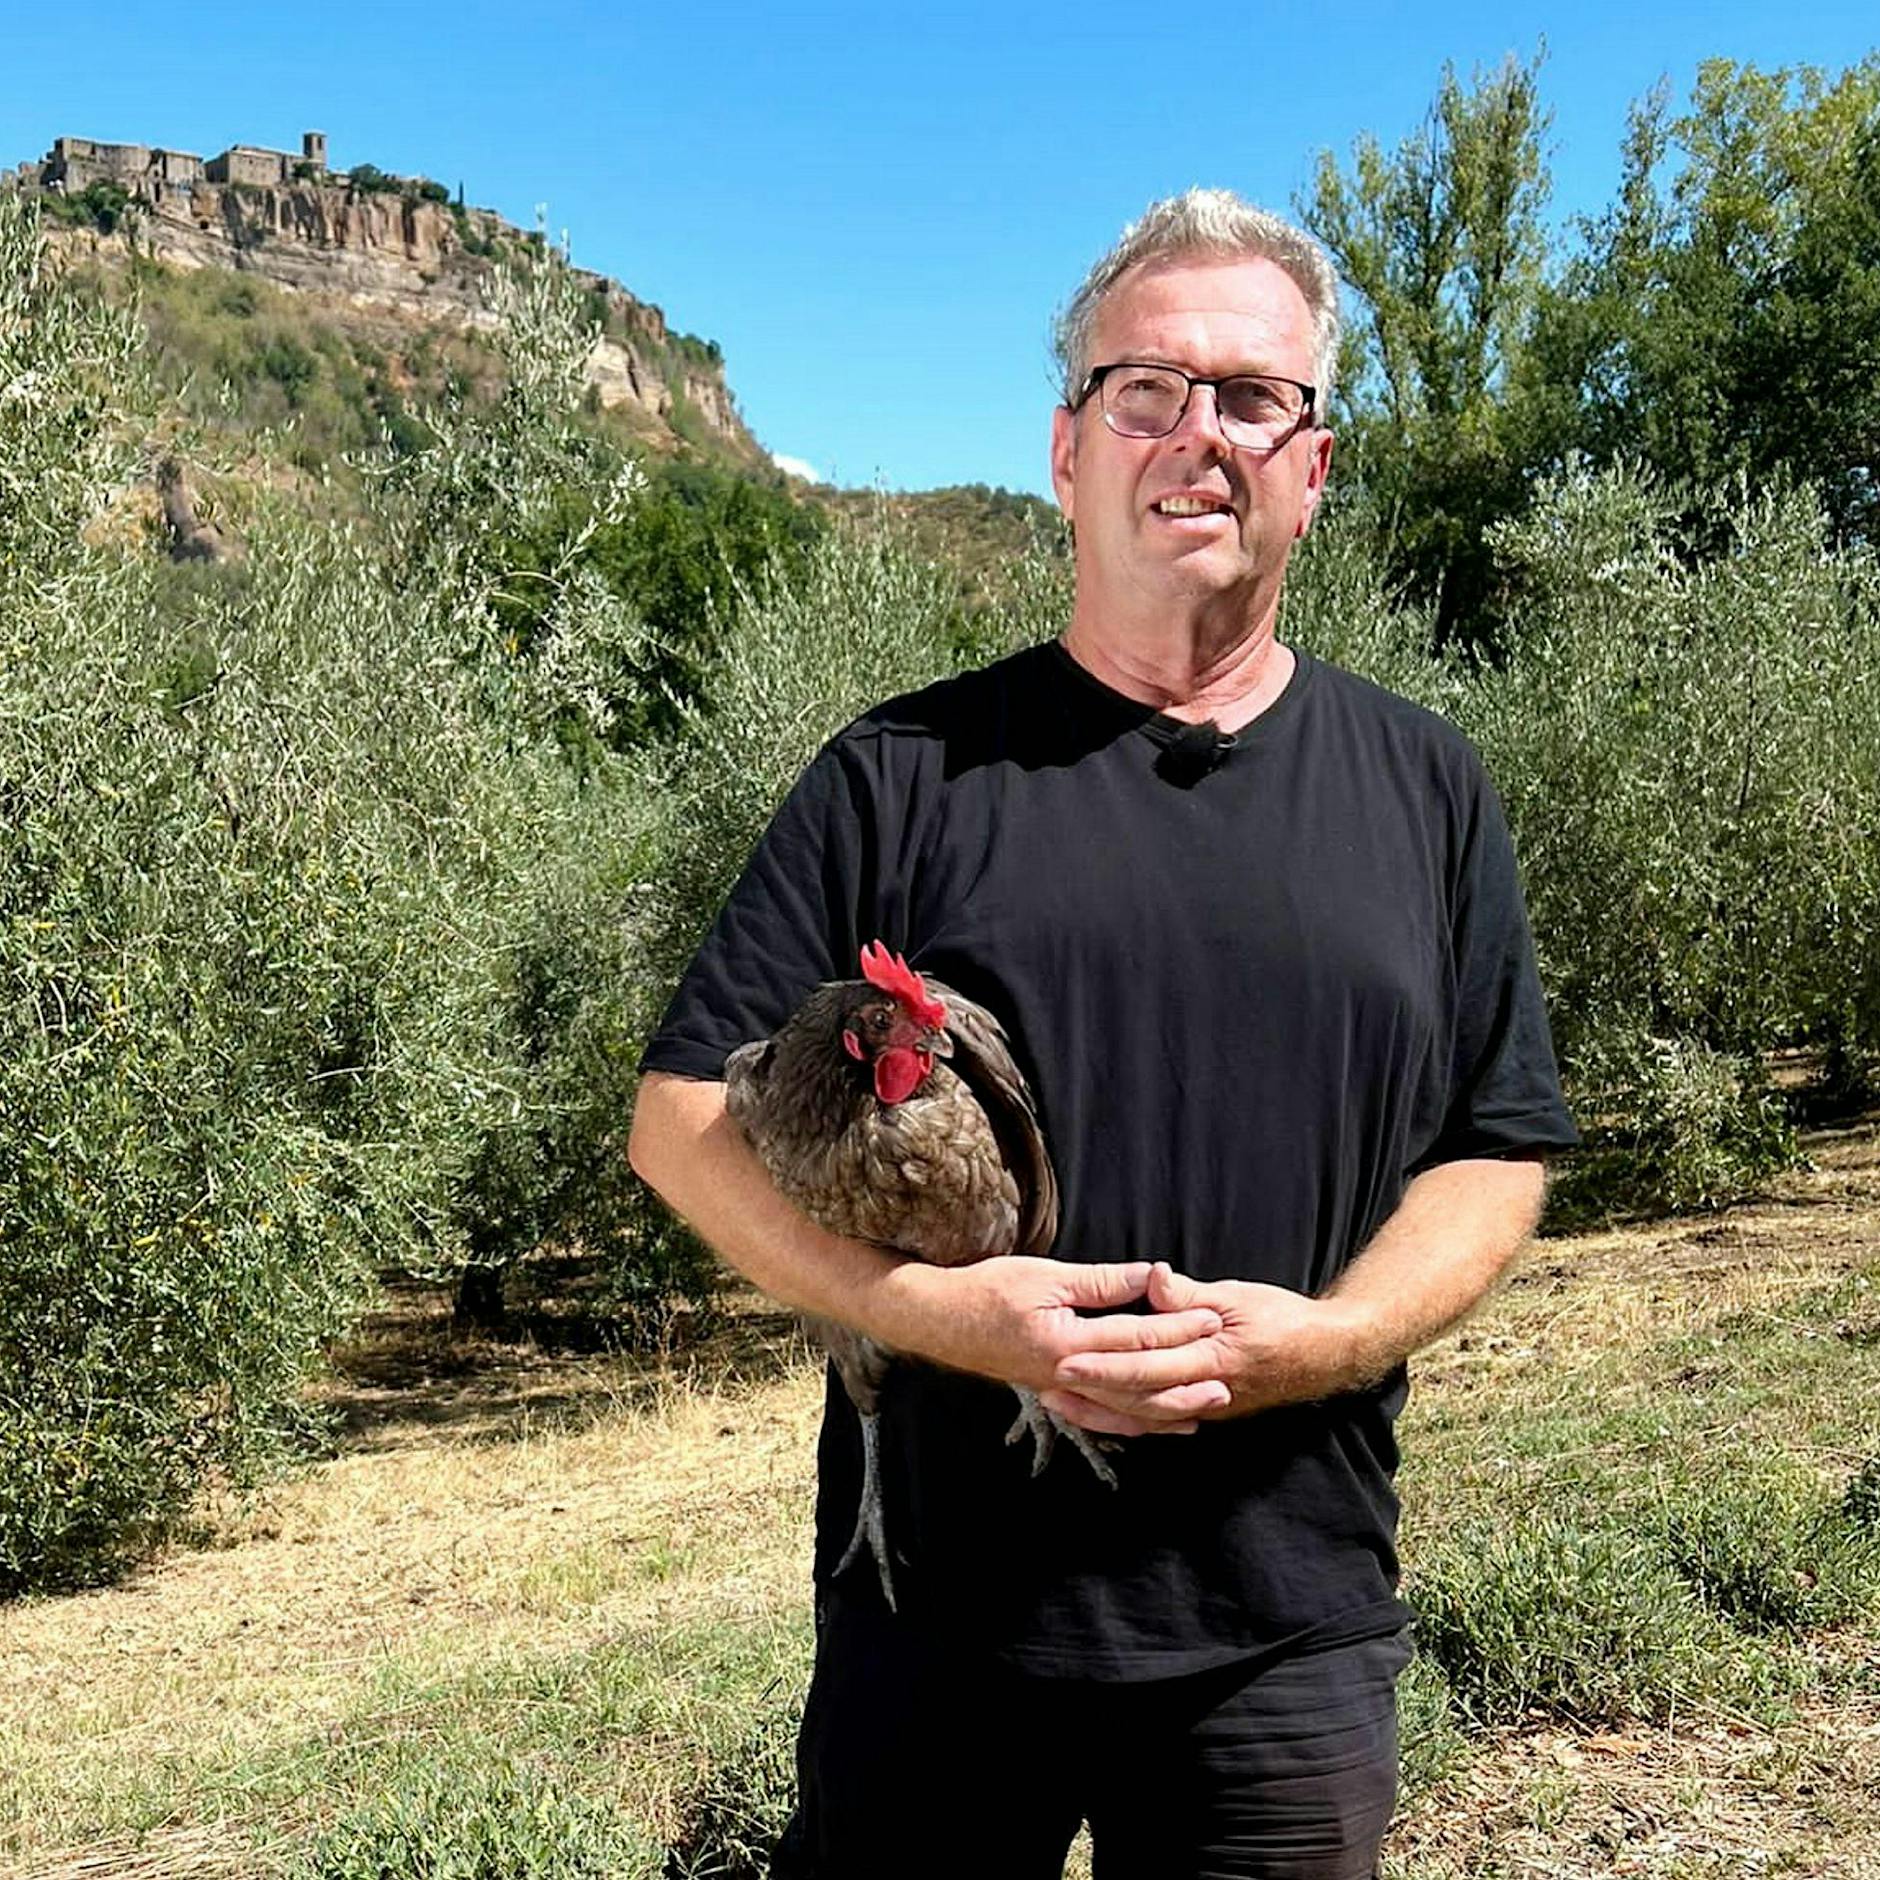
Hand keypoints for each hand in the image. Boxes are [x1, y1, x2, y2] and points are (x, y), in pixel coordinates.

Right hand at [878, 1257, 1227, 1433]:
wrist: (940, 1319)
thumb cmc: (989, 1290)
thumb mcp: (1046, 1276)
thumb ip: (1101, 1281)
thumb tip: (1151, 1276)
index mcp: (1066, 1343)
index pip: (1136, 1336)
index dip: (1178, 1326)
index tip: (1214, 1318)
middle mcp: (1066, 1377)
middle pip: (1137, 1382)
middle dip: (1184, 1379)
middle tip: (1227, 1376)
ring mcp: (1060, 1392)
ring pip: (1123, 1409)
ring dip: (1166, 1410)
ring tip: (1206, 1409)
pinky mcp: (1055, 1395)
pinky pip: (1103, 1416)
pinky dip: (1135, 1421)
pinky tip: (1159, 1422)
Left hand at [1039, 1263, 1363, 1434]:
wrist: (1326, 1355)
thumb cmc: (1283, 1317)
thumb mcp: (1236, 1296)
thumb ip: (1190, 1295)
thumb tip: (1154, 1278)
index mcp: (1213, 1358)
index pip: (1148, 1365)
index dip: (1105, 1363)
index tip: (1067, 1358)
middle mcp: (1207, 1391)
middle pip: (1138, 1396)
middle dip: (1091, 1391)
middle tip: (1048, 1382)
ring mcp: (1207, 1406)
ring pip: (1145, 1414)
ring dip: (1102, 1409)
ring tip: (1060, 1399)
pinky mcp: (1208, 1410)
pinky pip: (1161, 1418)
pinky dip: (1128, 1417)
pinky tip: (1099, 1412)